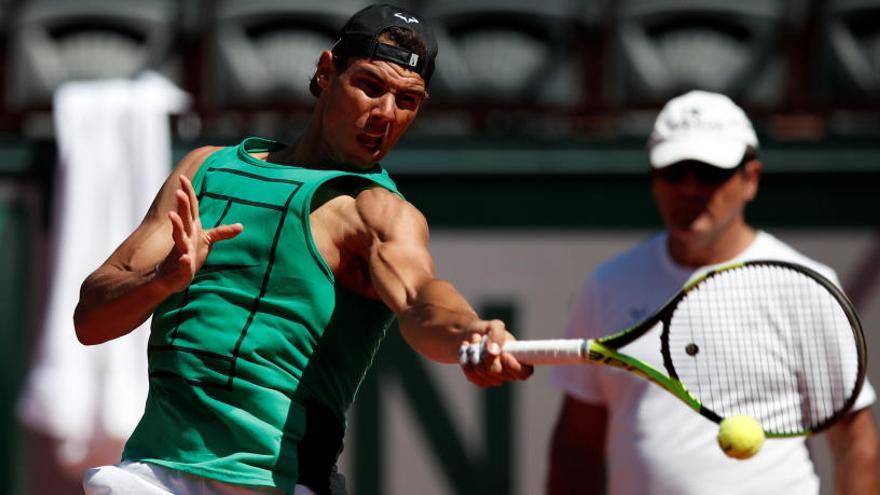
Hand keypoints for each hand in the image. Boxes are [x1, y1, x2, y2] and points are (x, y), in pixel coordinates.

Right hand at [156, 175, 242, 292]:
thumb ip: (222, 232)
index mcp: (191, 228)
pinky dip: (184, 261)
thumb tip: (241, 226)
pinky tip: (186, 259)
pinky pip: (182, 263)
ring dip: (176, 226)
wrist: (171, 277)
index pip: (190, 208)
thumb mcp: (207, 241)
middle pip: (184, 218)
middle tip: (178, 191)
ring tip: (172, 216)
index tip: (182, 177)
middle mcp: (184, 236)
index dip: (187, 193)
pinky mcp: (181, 267)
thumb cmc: (189, 254)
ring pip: (178, 237)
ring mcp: (181, 250)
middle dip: (181, 205)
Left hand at [459, 319, 533, 386]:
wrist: (471, 336)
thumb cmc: (488, 331)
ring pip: (482, 373)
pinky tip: (466, 350)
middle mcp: (509, 373)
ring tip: (473, 340)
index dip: (514, 367)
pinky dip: (466, 360)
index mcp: (520, 360)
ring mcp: (495, 379)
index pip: (524, 373)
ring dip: (474, 354)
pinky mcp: (481, 381)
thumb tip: (494, 351)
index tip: (504, 354)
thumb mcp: (494, 326)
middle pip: (497, 372)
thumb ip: (497, 334)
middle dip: (485, 354)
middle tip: (480, 338)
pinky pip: (472, 375)